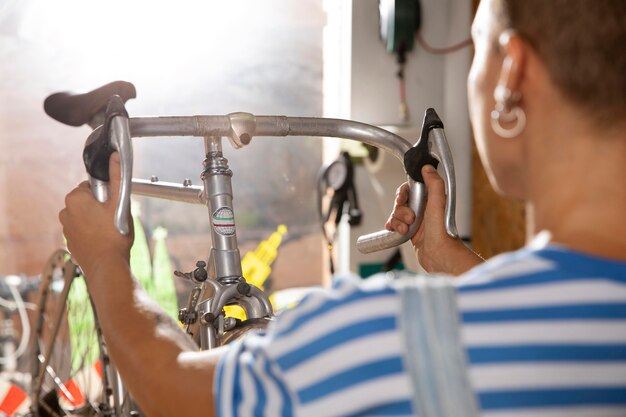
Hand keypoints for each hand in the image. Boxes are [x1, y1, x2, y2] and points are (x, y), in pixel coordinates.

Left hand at [59, 152, 133, 276]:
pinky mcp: (70, 242)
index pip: (92, 187)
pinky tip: (104, 241)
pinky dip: (93, 233)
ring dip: (97, 221)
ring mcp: (66, 229)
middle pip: (89, 201)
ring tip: (110, 232)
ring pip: (86, 217)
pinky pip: (84, 231)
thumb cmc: (114, 235)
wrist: (107, 266)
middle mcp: (65, 211)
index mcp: (75, 198)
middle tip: (114, 219)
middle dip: (101, 207)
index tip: (114, 205)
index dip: (107, 195)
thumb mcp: (120, 202)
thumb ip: (117, 177)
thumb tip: (115, 156)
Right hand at [385, 165, 482, 274]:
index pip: (410, 188)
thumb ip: (434, 184)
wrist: (440, 255)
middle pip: (401, 202)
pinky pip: (396, 225)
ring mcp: (416, 220)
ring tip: (405, 229)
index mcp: (430, 199)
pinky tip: (396, 231)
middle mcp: (423, 208)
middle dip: (400, 210)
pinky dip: (393, 227)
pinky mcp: (410, 232)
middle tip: (410, 219)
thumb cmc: (441, 232)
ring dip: (397, 221)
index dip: (403, 193)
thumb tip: (427, 168)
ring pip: (397, 214)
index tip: (401, 199)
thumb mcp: (438, 203)